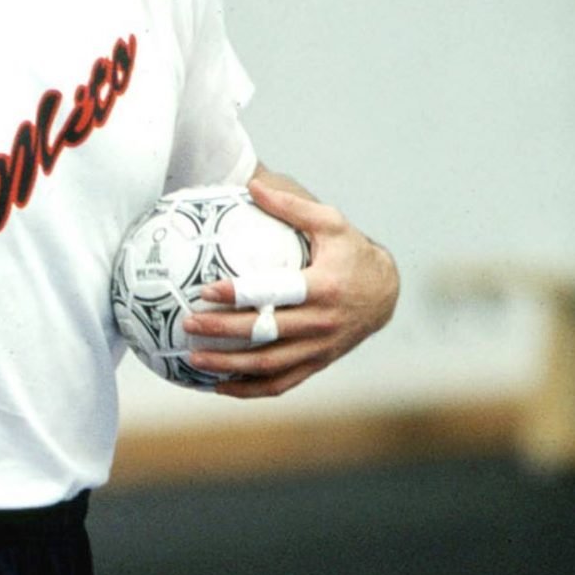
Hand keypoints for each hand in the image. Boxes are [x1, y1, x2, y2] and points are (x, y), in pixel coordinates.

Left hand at [180, 165, 399, 398]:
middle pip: (266, 332)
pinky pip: (279, 384)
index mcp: (325, 287)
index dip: (240, 294)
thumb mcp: (330, 222)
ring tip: (193, 358)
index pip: (276, 293)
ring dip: (229, 364)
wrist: (385, 294)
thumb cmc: (351, 252)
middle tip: (189, 324)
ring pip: (269, 365)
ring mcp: (320, 349)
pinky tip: (217, 385)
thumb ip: (292, 206)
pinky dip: (248, 388)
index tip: (206, 290)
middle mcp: (322, 323)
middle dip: (224, 331)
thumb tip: (252, 185)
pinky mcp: (317, 365)